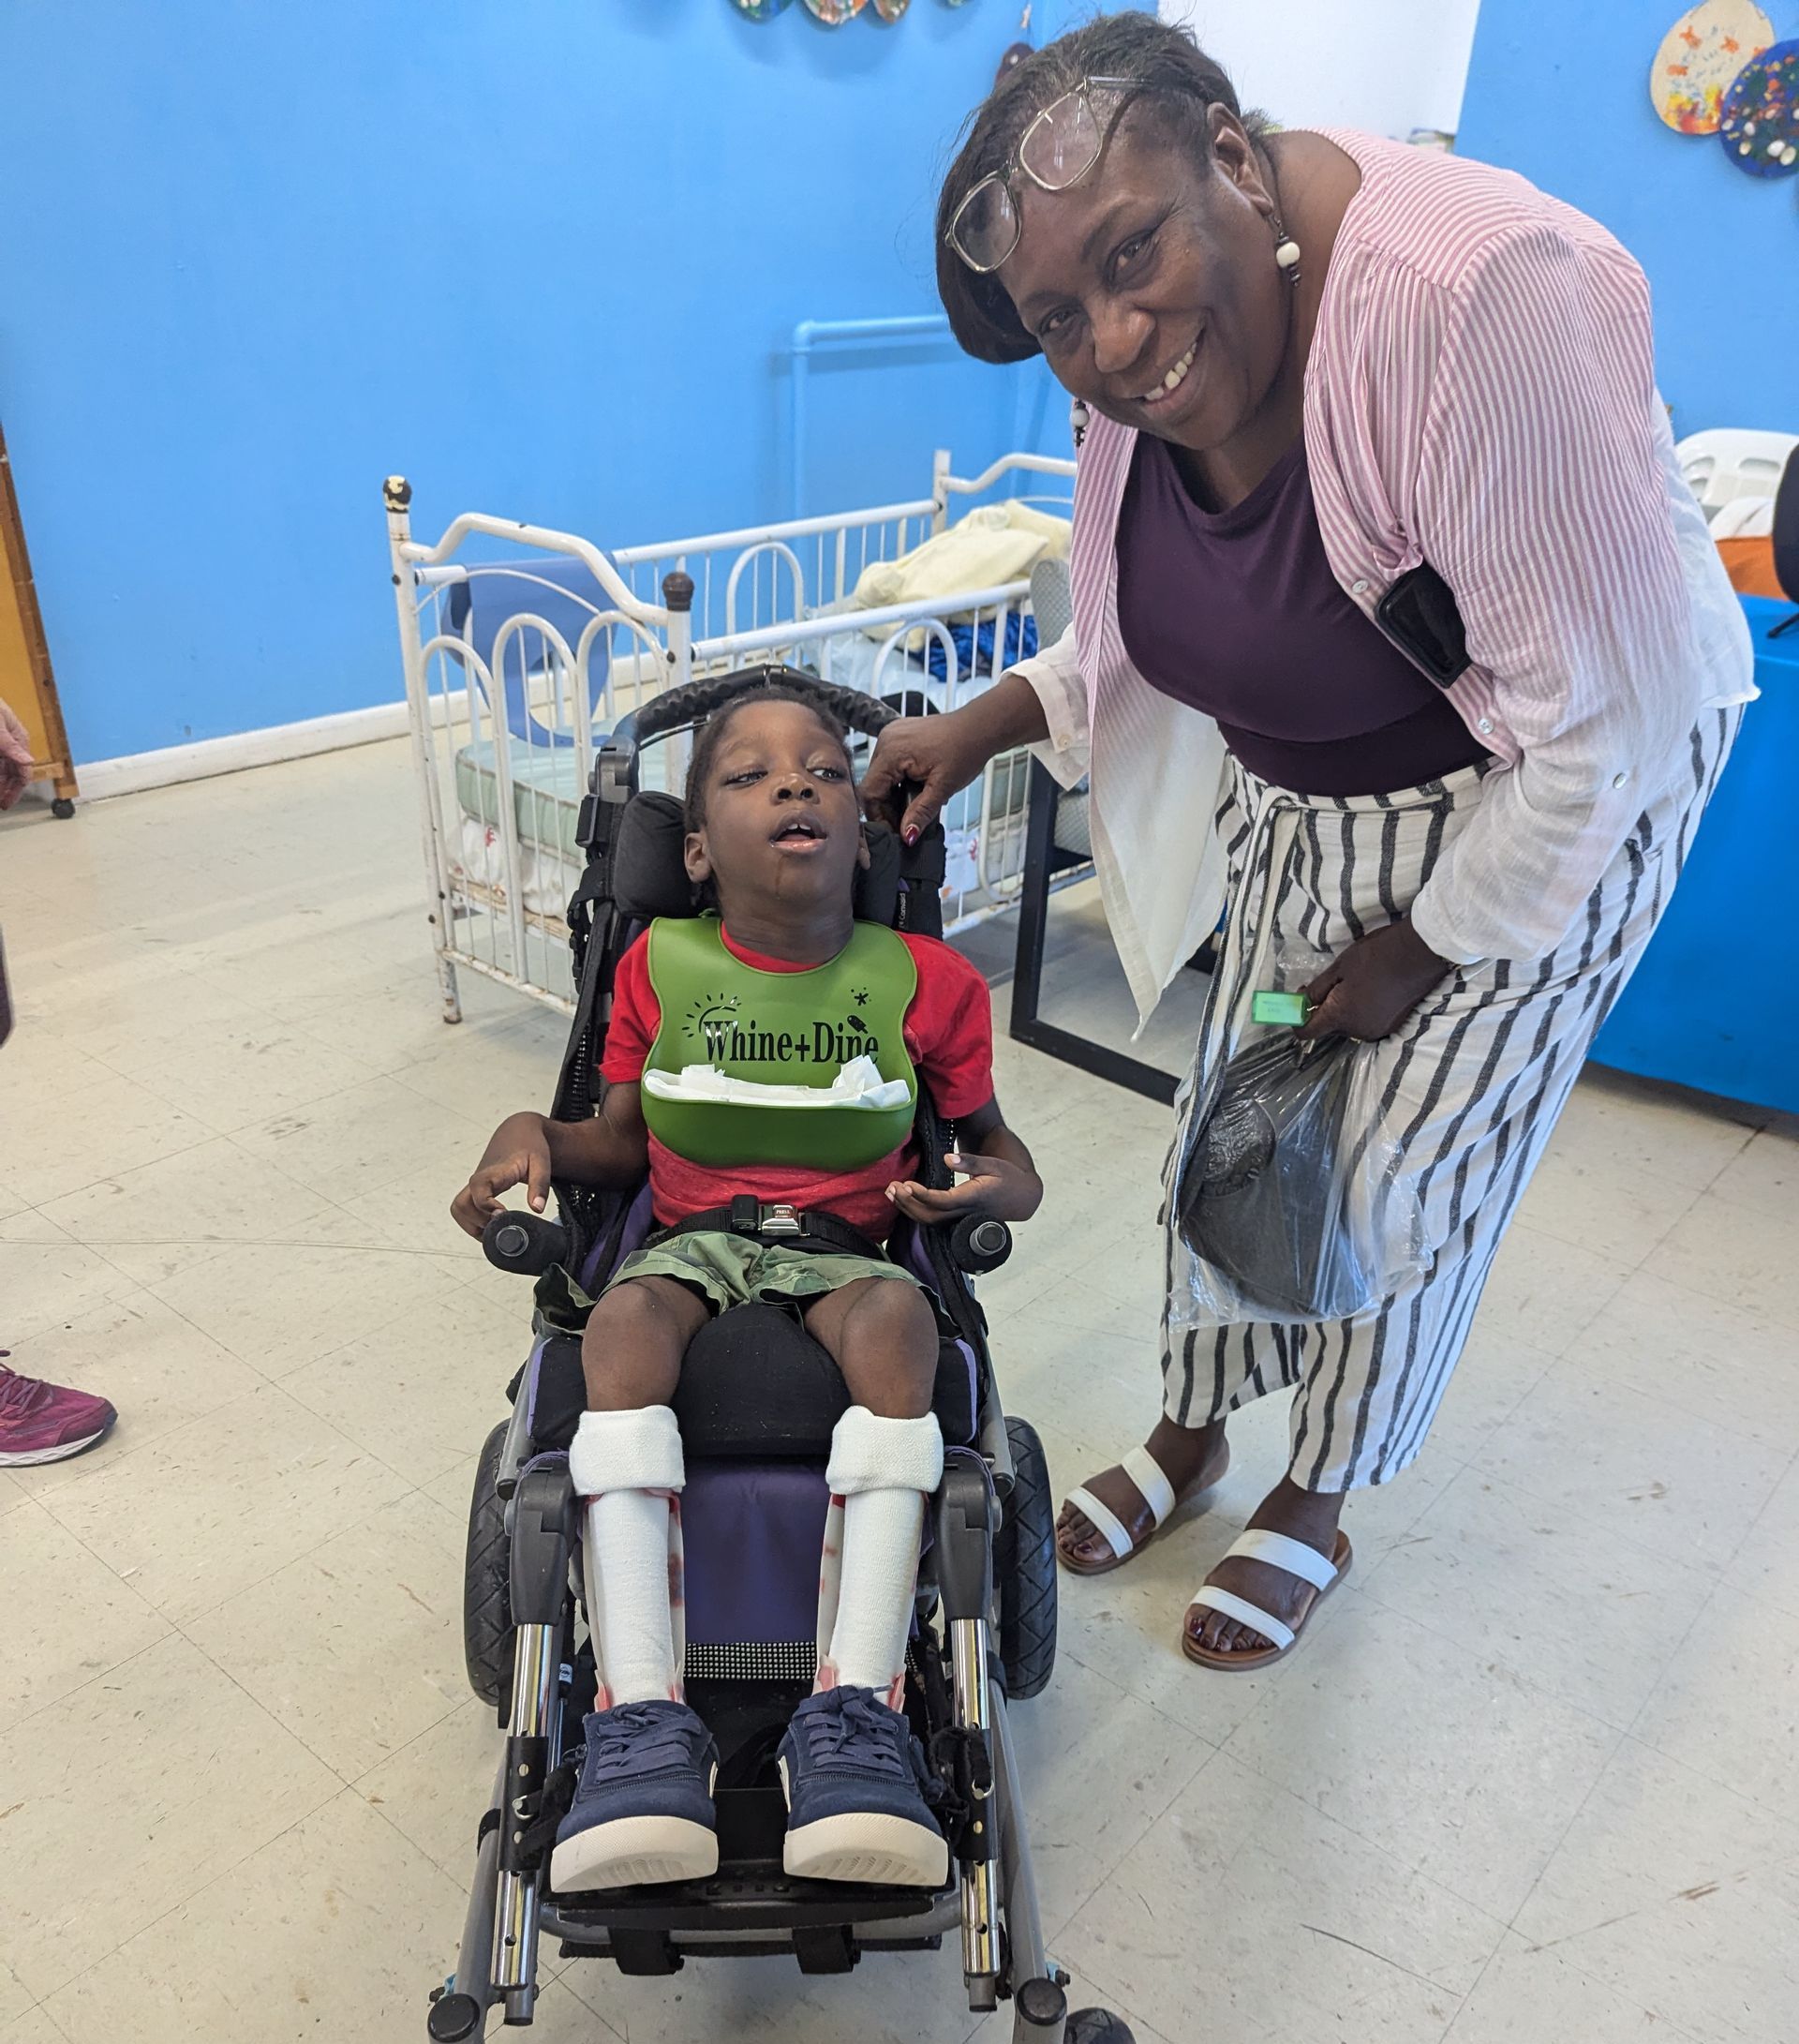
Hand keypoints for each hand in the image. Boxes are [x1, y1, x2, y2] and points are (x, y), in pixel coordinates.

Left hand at [0, 698, 32, 812]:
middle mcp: (11, 744)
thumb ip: (11, 746)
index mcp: (19, 739)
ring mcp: (1, 745)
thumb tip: (27, 762)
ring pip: (2, 769)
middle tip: (2, 803)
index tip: (7, 802)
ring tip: (0, 795)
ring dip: (1, 782)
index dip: (16, 789)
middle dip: (6, 789)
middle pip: (12, 773)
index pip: (23, 770)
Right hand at [450, 1113, 552, 1237]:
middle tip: (501, 1225)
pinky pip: (465, 1208)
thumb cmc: (529, 1145)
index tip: (502, 1215)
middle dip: (477, 1221)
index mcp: (495, 1171)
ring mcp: (475, 1185)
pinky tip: (491, 1225)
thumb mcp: (541, 1163)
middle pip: (461, 1204)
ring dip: (472, 1224)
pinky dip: (473, 1222)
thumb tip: (537, 1208)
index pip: (478, 1189)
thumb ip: (540, 1185)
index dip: (486, 1206)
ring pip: (459, 1208)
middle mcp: (479, 1179)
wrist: (519, 1132)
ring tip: (496, 1229)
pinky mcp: (476, 1189)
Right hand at [860, 710, 990, 846]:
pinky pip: (889, 763)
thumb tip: (906, 836)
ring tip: (914, 805)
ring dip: (893, 793)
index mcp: (891, 752)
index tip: (894, 830)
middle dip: (887, 806)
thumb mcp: (943, 788)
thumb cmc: (966, 751)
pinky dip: (898, 779)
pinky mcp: (899, 735)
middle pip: (873, 784)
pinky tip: (914, 787)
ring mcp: (891, 735)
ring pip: (881, 775)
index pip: (869, 792)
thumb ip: (921, 813)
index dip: (879, 815)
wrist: (980, 728)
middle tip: (907, 822)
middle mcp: (886, 740)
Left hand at [886, 1148, 1043, 1226]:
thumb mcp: (994, 1164)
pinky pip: (933, 1220)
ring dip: (908, 1208)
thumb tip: (948, 1158)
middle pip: (930, 1216)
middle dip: (908, 1204)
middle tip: (891, 1187)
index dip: (923, 1196)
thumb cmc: (1007, 1178)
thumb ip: (971, 1162)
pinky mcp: (957, 1219)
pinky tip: (905, 1199)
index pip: (943, 1201)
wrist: (1022, 1198)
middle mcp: (965, 1212)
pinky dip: (916, 1211)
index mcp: (974, 1198)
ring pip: (930, 1221)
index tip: (907, 1185)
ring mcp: (960, 1219)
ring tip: (892, 1192)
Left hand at [1299, 919, 1453, 1042]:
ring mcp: (1377, 1030)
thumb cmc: (1376, 956)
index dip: (1297, 1019)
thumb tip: (1301, 1004)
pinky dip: (1362, 1011)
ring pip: (1349, 1026)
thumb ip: (1317, 990)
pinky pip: (1367, 1023)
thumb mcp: (1339, 967)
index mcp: (1340, 1017)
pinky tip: (1370, 990)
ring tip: (1353, 984)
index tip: (1299, 1001)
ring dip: (1345, 1010)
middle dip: (1324, 1010)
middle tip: (1328, 984)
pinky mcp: (1392, 1026)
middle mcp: (1357, 1031)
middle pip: (1329, 1028)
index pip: (1306, 1033)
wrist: (1420, 954)